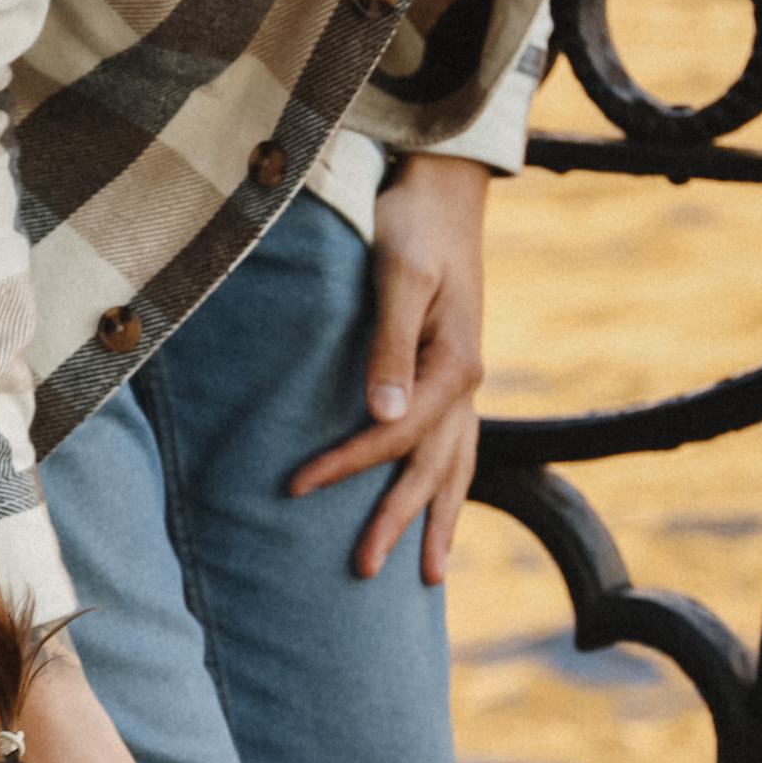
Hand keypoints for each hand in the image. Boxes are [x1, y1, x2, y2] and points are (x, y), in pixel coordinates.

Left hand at [287, 151, 489, 584]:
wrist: (445, 186)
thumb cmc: (414, 223)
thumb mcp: (400, 275)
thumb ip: (391, 345)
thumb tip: (381, 414)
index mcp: (454, 365)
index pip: (395, 434)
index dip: (347, 464)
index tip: (295, 486)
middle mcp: (466, 382)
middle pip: (432, 469)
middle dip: (399, 521)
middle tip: (363, 569)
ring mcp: (463, 381)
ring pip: (455, 466)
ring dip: (438, 519)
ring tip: (427, 576)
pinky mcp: (451, 373)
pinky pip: (453, 445)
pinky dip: (445, 485)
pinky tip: (436, 510)